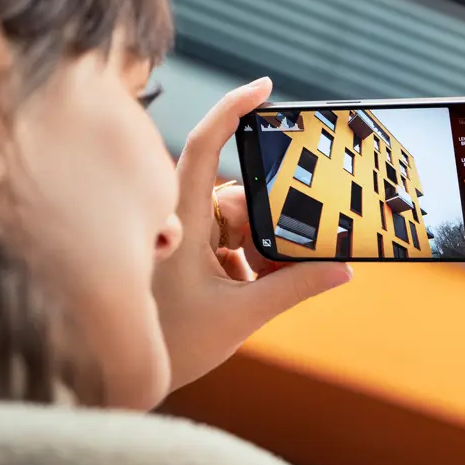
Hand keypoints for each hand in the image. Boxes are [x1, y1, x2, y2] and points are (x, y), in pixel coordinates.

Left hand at [154, 78, 352, 393]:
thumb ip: (294, 288)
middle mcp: (176, 218)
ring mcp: (179, 235)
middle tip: (268, 268)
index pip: (202, 146)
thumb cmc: (171, 345)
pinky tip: (244, 290)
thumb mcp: (241, 317)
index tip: (264, 87)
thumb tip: (343, 269)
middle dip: (263, 226)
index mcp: (179, 220)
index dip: (231, 109)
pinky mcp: (184, 252)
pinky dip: (244, 261)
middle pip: (235, 195)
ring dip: (255, 250)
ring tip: (254, 287)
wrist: (121, 377)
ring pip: (234, 221)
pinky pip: (226, 241)